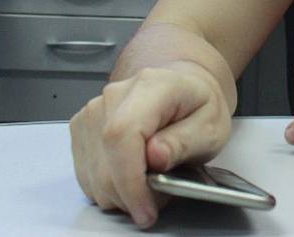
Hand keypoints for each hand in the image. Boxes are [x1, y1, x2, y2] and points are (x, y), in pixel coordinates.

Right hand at [69, 61, 230, 228]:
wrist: (184, 90)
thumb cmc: (197, 106)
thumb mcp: (210, 126)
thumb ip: (185, 142)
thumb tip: (155, 156)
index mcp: (151, 87)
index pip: (122, 134)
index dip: (130, 179)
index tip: (146, 207)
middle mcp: (114, 96)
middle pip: (104, 162)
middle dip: (131, 194)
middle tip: (160, 196)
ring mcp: (94, 112)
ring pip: (93, 176)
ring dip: (121, 193)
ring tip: (150, 180)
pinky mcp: (83, 128)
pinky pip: (87, 174)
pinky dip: (109, 187)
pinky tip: (133, 175)